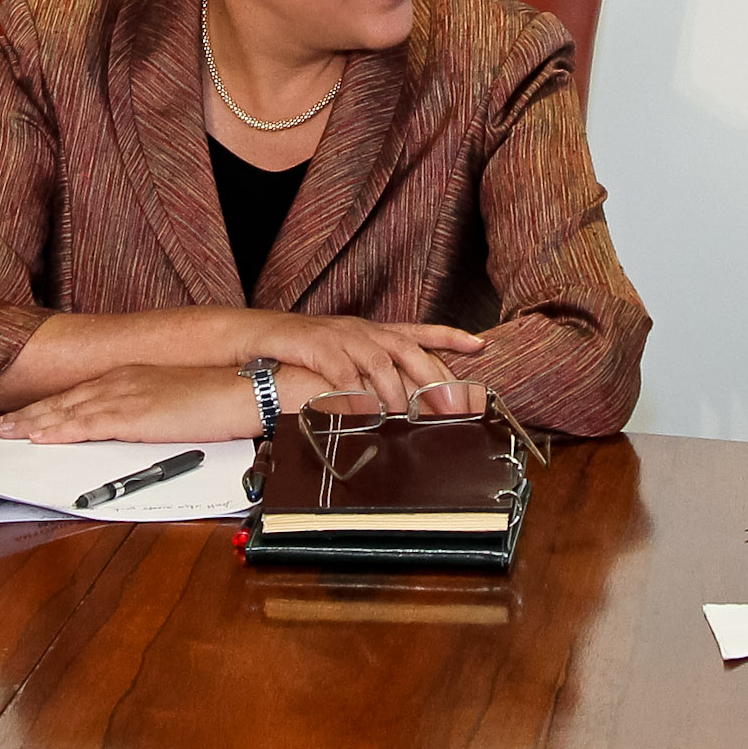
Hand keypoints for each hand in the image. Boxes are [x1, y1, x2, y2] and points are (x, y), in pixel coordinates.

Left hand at [0, 365, 264, 444]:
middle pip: (63, 401)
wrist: (245, 388)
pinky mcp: (133, 414)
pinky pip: (86, 424)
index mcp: (130, 378)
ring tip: (3, 434)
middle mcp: (121, 381)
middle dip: (27, 416)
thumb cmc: (219, 398)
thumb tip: (131, 430)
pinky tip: (37, 437)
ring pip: (65, 411)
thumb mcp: (174, 403)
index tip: (21, 418)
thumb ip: (147, 413)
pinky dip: (57, 430)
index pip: (77, 395)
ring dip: (31, 424)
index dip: (45, 407)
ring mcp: (125, 396)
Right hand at [241, 312, 482, 410]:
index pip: (419, 331)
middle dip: (432, 377)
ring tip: (408, 417)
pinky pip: (342, 370)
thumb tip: (406, 401)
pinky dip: (355, 390)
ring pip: (379, 360)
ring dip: (396, 390)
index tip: (479, 344)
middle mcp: (364, 331)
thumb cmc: (311, 351)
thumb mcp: (350, 356)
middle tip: (451, 405)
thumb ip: (377, 373)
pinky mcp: (318, 347)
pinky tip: (364, 409)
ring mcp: (342, 336)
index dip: (450, 336)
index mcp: (375, 331)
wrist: (267, 335)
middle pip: (408, 349)